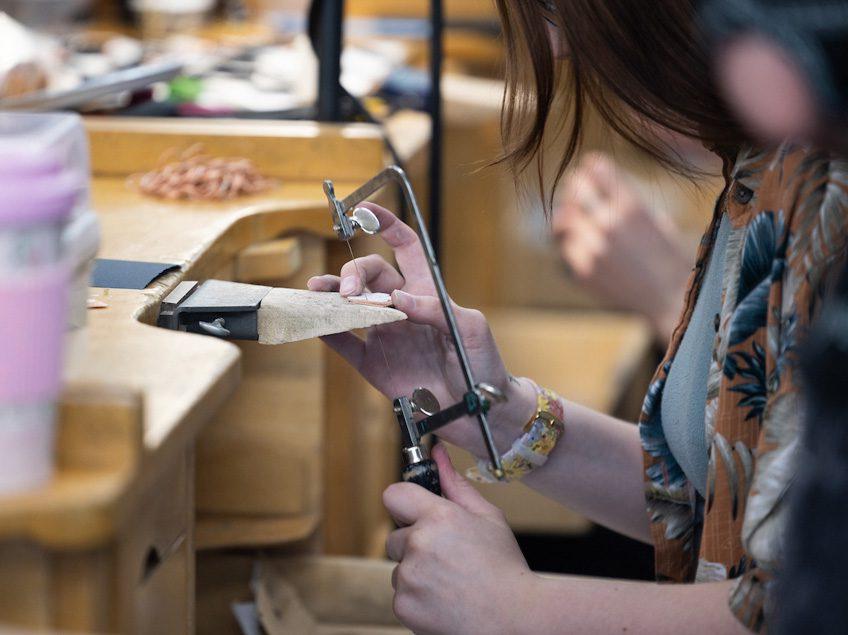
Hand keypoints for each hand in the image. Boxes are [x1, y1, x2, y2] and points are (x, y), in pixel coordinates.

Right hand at [308, 203, 535, 455]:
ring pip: (349, 305)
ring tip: (317, 292)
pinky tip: (314, 321)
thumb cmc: (482, 365)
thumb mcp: (470, 330)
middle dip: (353, 274)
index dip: (386, 226)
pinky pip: (344, 343)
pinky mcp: (373, 364)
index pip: (405, 248)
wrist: (477, 411)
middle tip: (348, 291)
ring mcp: (385, 335)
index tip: (365, 211)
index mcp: (427, 292)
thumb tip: (397, 298)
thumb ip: (435, 309)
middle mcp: (401, 308)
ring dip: (331, 295)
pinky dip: (326, 331)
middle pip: (369, 275)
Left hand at [384, 445, 540, 634]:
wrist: (514, 619)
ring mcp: (409, 577)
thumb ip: (456, 484)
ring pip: (400, 567)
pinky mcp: (404, 605)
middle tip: (447, 556)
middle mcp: (419, 544)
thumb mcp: (487, 518)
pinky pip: (401, 594)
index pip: (393, 495)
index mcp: (438, 516)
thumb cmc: (504, 568)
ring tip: (450, 581)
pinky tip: (445, 599)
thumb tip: (438, 454)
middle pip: (395, 536)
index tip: (415, 513)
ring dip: (417, 572)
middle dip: (414, 543)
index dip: (404, 503)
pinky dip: (417, 598)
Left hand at [552, 153, 691, 344]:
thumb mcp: (661, 223)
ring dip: (567, 215)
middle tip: (575, 186)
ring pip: (563, 220)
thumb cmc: (673, 261)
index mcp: (632, 206)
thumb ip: (634, 207)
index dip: (593, 166)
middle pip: (576, 190)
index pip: (599, 171)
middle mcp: (609, 223)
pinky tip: (576, 241)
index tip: (591, 165)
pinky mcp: (583, 270)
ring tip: (569, 214)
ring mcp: (593, 247)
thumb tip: (612, 194)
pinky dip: (569, 243)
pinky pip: (565, 248)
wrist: (671, 301)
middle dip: (575, 186)